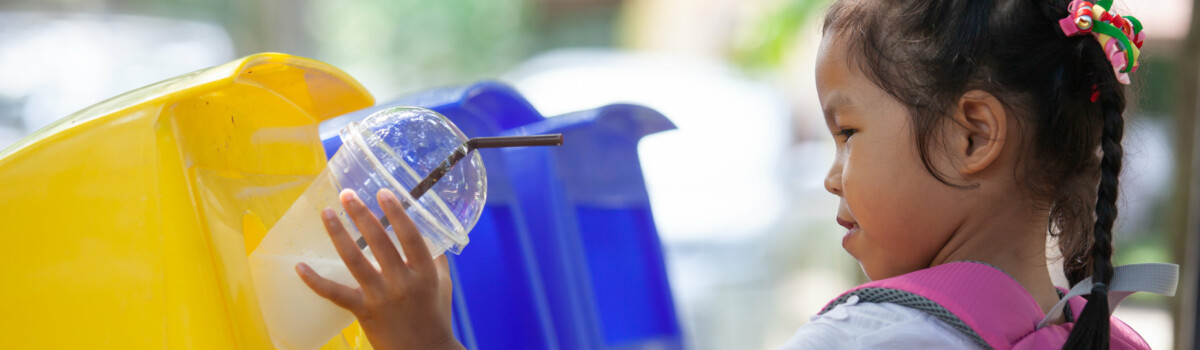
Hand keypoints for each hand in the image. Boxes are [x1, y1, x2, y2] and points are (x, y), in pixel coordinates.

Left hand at [295, 188, 463, 349]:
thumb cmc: (435, 316)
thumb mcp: (442, 284)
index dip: (396, 213)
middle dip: (362, 214)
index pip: (410, 236)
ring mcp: (381, 297)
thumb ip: (434, 258)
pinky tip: (300, 266)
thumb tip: (427, 231)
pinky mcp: (363, 312)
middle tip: (347, 195)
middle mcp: (402, 282)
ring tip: (327, 213)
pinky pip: (335, 294)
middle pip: (379, 242)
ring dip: (338, 234)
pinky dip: (315, 281)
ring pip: (355, 261)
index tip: (383, 192)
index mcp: (424, 273)